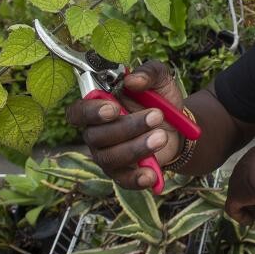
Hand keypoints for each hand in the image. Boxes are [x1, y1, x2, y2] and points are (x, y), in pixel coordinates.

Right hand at [66, 60, 184, 189]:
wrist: (177, 126)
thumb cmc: (158, 99)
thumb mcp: (159, 79)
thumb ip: (148, 73)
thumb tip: (133, 80)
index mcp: (98, 107)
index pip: (77, 113)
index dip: (90, 112)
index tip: (113, 108)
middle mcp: (96, 133)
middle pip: (97, 136)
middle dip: (128, 127)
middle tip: (157, 115)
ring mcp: (108, 155)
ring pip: (110, 157)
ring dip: (137, 147)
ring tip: (161, 136)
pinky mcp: (123, 173)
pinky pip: (123, 181)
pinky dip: (136, 179)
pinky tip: (151, 175)